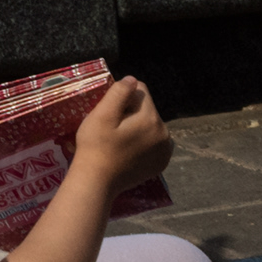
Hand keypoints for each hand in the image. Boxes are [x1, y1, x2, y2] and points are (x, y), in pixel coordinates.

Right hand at [70, 76, 172, 190]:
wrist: (97, 181)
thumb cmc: (96, 145)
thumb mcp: (102, 114)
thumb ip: (119, 92)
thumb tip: (132, 79)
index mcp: (151, 119)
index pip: (140, 90)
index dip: (121, 96)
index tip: (109, 112)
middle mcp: (165, 133)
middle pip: (146, 108)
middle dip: (131, 111)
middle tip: (112, 127)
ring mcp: (166, 151)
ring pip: (150, 123)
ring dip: (137, 125)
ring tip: (120, 139)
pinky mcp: (162, 163)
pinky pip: (154, 141)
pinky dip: (143, 141)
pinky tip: (129, 150)